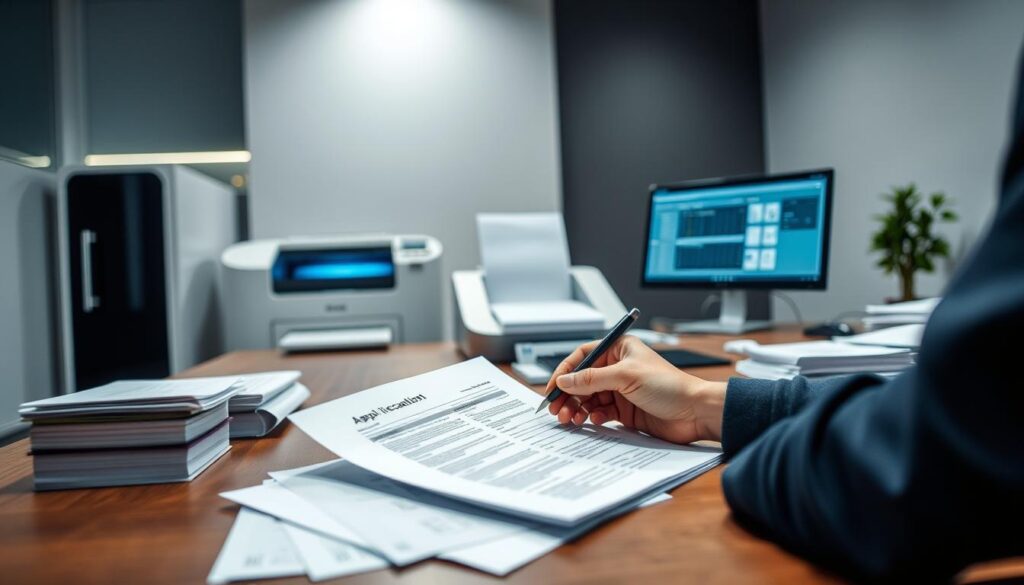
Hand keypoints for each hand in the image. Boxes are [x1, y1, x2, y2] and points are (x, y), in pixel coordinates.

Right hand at [542, 336, 725, 443]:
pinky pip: (600, 412)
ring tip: (570, 419)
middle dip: (568, 395)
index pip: (583, 356)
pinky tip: (593, 421)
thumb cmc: (670, 386)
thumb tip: (564, 380)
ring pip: (589, 398)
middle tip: (556, 409)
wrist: (695, 413)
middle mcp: (618, 368)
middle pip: (582, 380)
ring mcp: (621, 390)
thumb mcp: (626, 376)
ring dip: (577, 408)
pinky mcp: (625, 410)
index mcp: (620, 350)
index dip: (565, 371)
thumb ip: (591, 379)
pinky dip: (593, 417)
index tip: (552, 387)